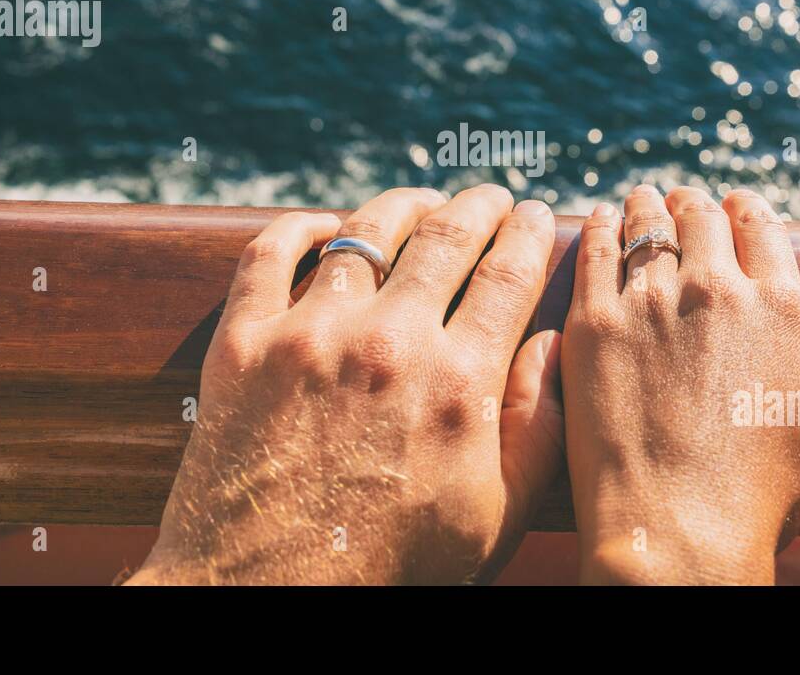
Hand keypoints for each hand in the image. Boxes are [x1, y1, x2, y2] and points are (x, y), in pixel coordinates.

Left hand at [128, 184, 563, 584]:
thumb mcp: (496, 516)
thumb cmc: (392, 567)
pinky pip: (271, 252)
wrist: (266, 601)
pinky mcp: (244, 343)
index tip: (540, 217)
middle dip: (480, 206)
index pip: (511, 273)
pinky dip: (300, 226)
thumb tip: (556, 341)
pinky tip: (323, 224)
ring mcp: (310, 335)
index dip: (532, 234)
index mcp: (460, 383)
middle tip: (492, 197)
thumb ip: (540, 427)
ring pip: (366, 230)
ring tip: (422, 202)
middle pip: (447, 235)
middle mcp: (388, 342)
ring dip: (404, 205)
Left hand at [561, 184, 799, 583]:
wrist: (676, 531)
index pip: (759, 224)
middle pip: (701, 216)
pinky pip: (597, 250)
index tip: (733, 204)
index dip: (745, 207)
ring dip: (648, 206)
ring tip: (643, 202)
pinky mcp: (592, 323)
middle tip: (683, 203)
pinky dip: (603, 227)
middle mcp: (713, 288)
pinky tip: (601, 222)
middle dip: (695, 204)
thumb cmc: (762, 489)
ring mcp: (647, 302)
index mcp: (776, 305)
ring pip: (647, 224)